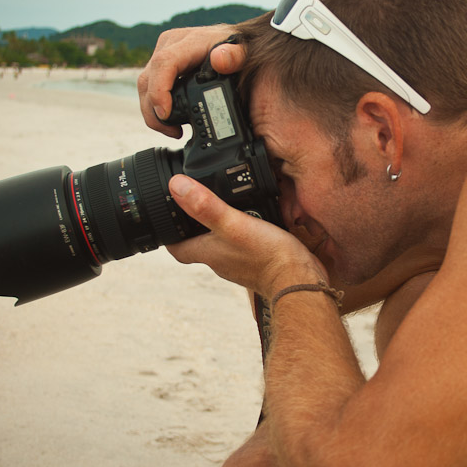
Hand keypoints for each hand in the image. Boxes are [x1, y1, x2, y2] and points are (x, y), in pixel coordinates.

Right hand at [136, 25, 247, 138]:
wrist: (235, 42)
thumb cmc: (237, 49)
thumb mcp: (242, 52)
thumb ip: (236, 56)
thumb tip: (219, 59)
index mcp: (188, 41)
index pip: (164, 64)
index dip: (159, 90)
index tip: (165, 114)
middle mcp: (170, 45)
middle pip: (148, 79)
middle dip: (153, 110)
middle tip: (173, 131)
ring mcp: (163, 54)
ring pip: (145, 85)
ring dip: (152, 112)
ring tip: (173, 130)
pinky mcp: (160, 64)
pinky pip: (150, 86)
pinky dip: (155, 106)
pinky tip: (170, 120)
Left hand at [165, 174, 327, 298]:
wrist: (300, 280)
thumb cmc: (268, 256)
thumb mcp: (233, 223)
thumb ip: (206, 206)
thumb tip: (176, 186)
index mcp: (209, 252)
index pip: (177, 247)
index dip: (169, 233)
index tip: (166, 217)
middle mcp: (222, 261)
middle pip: (199, 244)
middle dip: (195, 227)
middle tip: (197, 206)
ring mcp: (241, 264)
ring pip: (223, 245)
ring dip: (222, 229)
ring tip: (228, 207)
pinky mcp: (260, 263)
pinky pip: (246, 246)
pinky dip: (246, 233)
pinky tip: (257, 221)